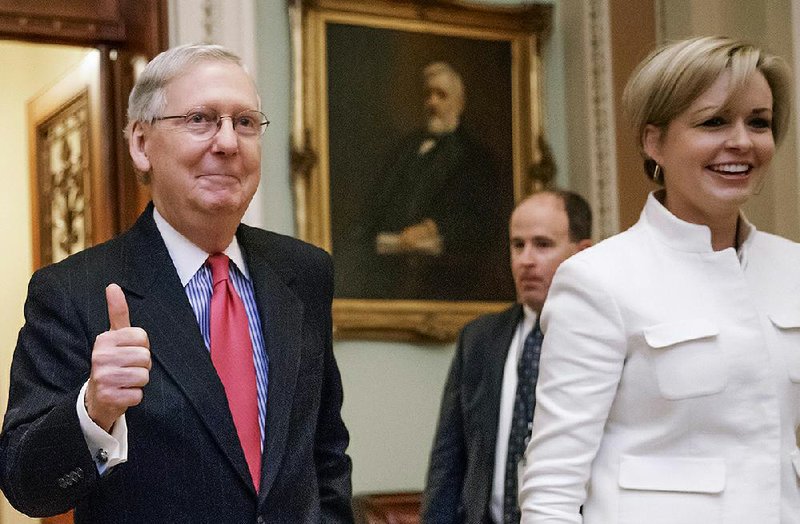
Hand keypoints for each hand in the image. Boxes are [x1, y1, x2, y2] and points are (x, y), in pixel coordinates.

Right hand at [85, 284, 150, 432]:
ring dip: (139, 381)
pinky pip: (138, 395)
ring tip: (125, 381)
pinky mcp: (108, 397)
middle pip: (145, 357)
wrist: (97, 397)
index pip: (142, 337)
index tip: (128, 352)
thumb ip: (117, 312)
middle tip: (127, 369)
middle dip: (142, 365)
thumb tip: (113, 286)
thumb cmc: (112, 362)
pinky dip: (134, 396)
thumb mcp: (114, 336)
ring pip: (143, 376)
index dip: (142, 347)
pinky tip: (122, 394)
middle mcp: (100, 357)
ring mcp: (102, 378)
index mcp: (104, 339)